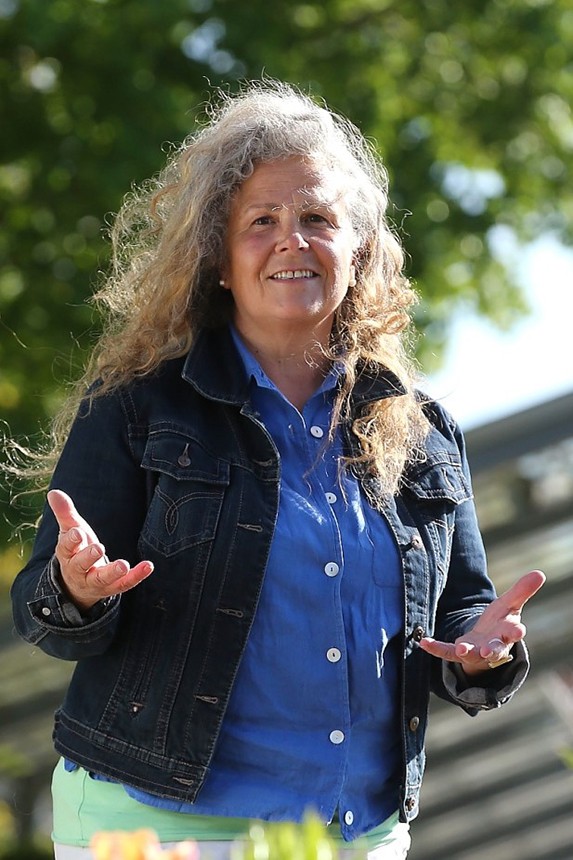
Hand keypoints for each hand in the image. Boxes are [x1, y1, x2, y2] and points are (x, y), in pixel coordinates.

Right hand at [47, 488, 153, 611]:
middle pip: (80, 565)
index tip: (78, 532)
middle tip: (99, 548)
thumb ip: (65, 513)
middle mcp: (78, 570)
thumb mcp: (71, 531)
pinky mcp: (111, 588)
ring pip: (101, 579)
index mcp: (67, 554)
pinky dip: (136, 576)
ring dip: (112, 572)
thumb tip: (53, 492)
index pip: (66, 548)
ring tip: (123, 565)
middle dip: (88, 556)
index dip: (71, 540)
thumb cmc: (77, 550)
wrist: (79, 584)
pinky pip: (123, 584)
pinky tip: (148, 566)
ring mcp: (94, 582)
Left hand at [419, 570, 545, 675]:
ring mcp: (476, 652)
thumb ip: (522, 590)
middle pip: (496, 648)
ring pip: (473, 654)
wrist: (487, 642)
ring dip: (467, 652)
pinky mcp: (459, 653)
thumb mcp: (510, 604)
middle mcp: (493, 645)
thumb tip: (540, 572)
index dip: (516, 632)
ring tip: (462, 648)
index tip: (519, 630)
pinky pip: (447, 653)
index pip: (514, 632)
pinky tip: (424, 642)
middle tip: (490, 651)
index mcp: (507, 632)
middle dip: (494, 649)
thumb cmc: (501, 622)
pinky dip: (436, 648)